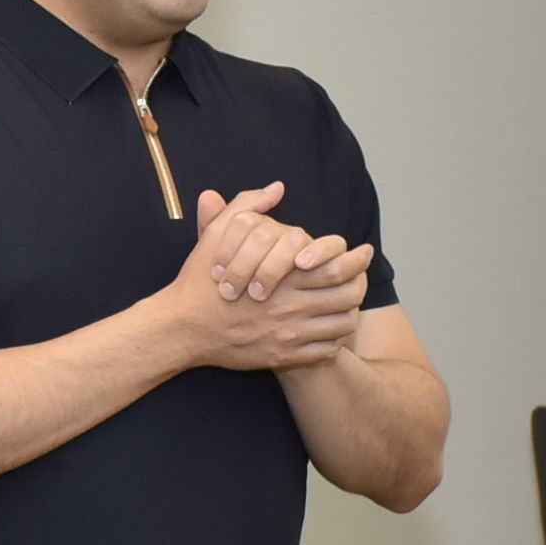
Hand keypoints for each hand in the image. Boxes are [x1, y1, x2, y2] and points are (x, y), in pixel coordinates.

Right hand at [164, 189, 371, 370]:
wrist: (182, 327)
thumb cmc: (200, 280)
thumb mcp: (219, 232)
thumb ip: (249, 204)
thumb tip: (277, 188)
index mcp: (283, 274)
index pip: (337, 267)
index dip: (357, 259)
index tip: (363, 253)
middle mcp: (292, 305)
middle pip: (347, 296)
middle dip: (362, 284)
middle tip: (362, 278)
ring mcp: (289, 334)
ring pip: (341, 324)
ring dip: (350, 312)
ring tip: (347, 303)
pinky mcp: (283, 356)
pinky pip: (326, 350)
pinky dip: (335, 339)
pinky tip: (328, 329)